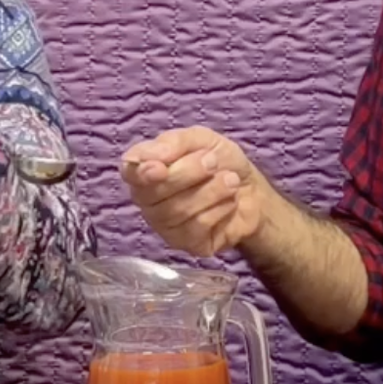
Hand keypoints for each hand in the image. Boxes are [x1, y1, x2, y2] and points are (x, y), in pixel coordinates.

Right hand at [120, 127, 265, 258]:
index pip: (130, 172)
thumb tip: (150, 159)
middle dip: (187, 174)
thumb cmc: (221, 162)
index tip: (160, 168)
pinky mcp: (187, 244)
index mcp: (146, 170)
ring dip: (210, 191)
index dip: (141, 172)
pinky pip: (196, 228)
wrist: (253, 190)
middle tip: (212, 162)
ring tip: (231, 180)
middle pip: (152, 194)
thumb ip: (174, 143)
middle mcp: (149, 200)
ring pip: (176, 211)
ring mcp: (165, 226)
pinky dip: (219, 209)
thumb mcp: (201, 139)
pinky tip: (229, 202)